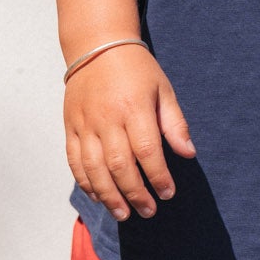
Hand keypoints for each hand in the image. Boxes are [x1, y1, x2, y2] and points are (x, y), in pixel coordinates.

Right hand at [63, 45, 195, 220]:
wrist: (96, 46)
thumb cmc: (136, 69)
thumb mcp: (163, 90)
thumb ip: (175, 123)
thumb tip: (188, 153)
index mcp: (134, 107)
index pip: (147, 150)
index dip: (158, 176)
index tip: (168, 193)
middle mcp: (107, 118)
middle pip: (119, 165)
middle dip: (135, 193)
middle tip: (148, 211)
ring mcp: (85, 124)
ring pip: (94, 169)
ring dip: (109, 196)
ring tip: (123, 214)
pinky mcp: (70, 127)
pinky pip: (75, 161)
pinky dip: (86, 182)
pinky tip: (99, 197)